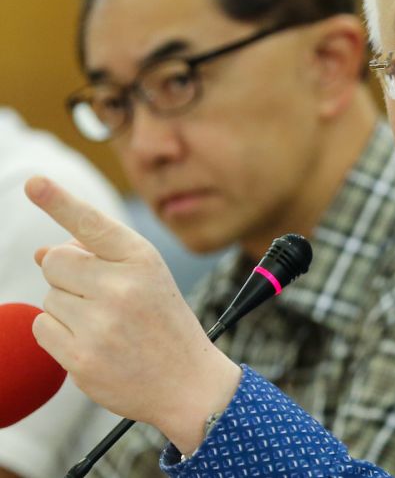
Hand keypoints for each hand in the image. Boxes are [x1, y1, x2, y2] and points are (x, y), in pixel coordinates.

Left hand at [25, 176, 240, 454]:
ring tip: (106, 325)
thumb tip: (43, 251)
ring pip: (48, 296)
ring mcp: (100, 324)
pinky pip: (42, 327)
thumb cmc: (164, 324)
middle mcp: (122, 287)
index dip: (58, 201)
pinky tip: (92, 343)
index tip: (33, 182)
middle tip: (100, 296)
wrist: (189, 383)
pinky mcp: (81, 357)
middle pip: (55, 261)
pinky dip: (58, 334)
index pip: (92, 224)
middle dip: (67, 275)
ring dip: (67, 307)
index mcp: (142, 259)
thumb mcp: (148, 279)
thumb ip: (100, 258)